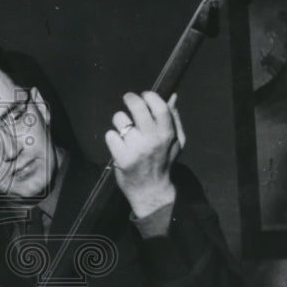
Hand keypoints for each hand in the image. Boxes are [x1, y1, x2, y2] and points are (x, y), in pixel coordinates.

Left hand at [104, 91, 183, 218]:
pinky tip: (119, 146)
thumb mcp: (176, 142)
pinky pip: (110, 135)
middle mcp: (152, 140)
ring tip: (125, 131)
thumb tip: (172, 96)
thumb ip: (174, 118)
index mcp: (167, 135)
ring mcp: (135, 149)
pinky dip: (113, 138)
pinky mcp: (121, 158)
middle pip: (137, 107)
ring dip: (120, 121)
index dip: (150, 96)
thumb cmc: (164, 162)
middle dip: (130, 98)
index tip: (145, 95)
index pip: (159, 107)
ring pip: (120, 119)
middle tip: (128, 99)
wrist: (151, 191)